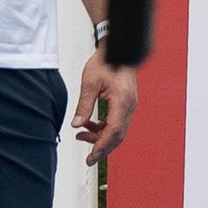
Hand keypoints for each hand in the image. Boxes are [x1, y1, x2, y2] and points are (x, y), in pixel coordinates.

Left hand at [73, 49, 137, 165]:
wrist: (116, 48)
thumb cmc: (106, 61)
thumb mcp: (89, 83)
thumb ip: (83, 105)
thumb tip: (77, 125)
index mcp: (122, 100)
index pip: (114, 130)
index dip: (102, 146)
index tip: (91, 156)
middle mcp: (129, 104)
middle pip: (118, 135)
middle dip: (103, 148)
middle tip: (89, 159)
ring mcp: (129, 104)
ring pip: (118, 130)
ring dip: (101, 137)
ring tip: (81, 136)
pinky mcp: (126, 103)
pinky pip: (117, 122)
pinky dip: (104, 128)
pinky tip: (89, 126)